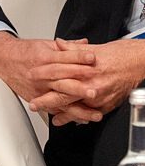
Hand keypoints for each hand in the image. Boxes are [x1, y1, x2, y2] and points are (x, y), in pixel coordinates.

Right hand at [0, 33, 97, 117]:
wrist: (2, 60)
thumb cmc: (24, 52)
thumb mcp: (44, 44)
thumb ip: (66, 46)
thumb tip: (85, 43)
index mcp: (43, 57)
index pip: (63, 57)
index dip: (78, 57)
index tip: (93, 58)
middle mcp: (40, 74)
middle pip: (61, 79)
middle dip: (79, 86)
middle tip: (95, 90)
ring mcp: (38, 88)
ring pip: (59, 98)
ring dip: (77, 106)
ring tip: (94, 113)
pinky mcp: (36, 98)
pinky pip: (53, 109)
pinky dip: (67, 115)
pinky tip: (82, 120)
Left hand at [29, 39, 144, 124]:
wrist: (138, 62)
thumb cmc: (118, 55)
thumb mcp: (91, 49)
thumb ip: (70, 48)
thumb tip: (57, 44)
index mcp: (83, 70)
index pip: (57, 75)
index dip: (42, 77)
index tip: (31, 78)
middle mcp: (90, 85)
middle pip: (63, 95)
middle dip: (46, 101)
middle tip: (34, 104)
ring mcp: (99, 97)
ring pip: (76, 109)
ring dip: (63, 114)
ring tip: (52, 119)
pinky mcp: (108, 105)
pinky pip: (91, 114)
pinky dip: (81, 117)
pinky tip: (73, 121)